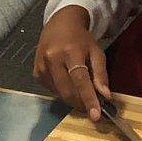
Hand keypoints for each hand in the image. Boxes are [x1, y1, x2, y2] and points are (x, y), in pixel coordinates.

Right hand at [34, 6, 110, 121]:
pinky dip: (63, 91)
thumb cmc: (81, 39)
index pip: (80, 80)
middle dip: (81, 103)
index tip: (96, 116)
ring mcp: (41, 67)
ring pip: (60, 93)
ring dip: (73, 98)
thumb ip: (101, 74)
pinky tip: (67, 81)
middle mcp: (52, 59)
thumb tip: (105, 97)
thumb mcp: (96, 52)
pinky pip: (52, 90)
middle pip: (68, 91)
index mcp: (70, 52)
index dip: (88, 99)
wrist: (59, 24)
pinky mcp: (36, 73)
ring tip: (80, 89)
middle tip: (93, 107)